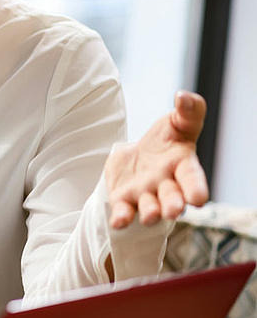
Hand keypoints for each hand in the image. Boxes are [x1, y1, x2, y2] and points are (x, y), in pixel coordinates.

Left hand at [106, 90, 209, 228]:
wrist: (139, 155)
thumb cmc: (166, 140)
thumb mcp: (177, 123)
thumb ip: (188, 112)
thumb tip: (184, 96)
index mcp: (182, 166)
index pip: (192, 178)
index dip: (196, 188)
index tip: (199, 198)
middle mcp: (166, 185)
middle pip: (172, 198)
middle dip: (173, 205)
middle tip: (173, 211)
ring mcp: (145, 194)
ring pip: (149, 207)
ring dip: (149, 212)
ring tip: (150, 216)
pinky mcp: (124, 199)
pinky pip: (124, 211)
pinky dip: (122, 217)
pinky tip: (118, 221)